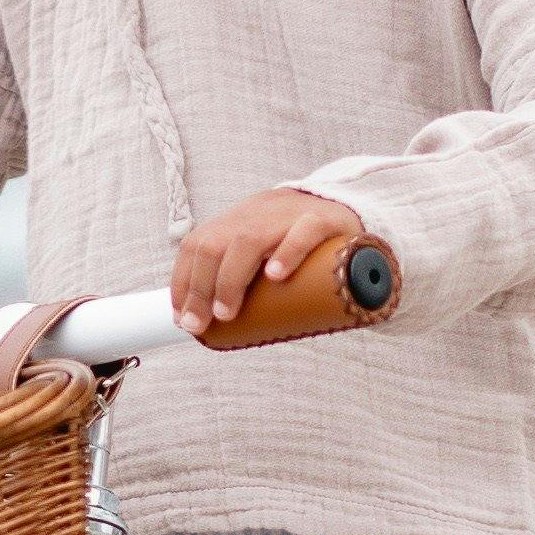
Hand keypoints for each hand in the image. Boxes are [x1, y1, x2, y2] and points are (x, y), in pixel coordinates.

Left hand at [170, 187, 354, 335]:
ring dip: (230, 279)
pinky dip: (286, 253)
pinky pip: (304, 231)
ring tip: (228, 312)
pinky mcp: (324, 220)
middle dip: (200, 287)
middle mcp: (257, 214)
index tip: (181, 317)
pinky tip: (276, 276)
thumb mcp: (266, 252)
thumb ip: (245, 276)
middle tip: (201, 323)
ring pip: (249, 239)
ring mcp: (289, 215)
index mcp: (239, 220)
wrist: (352, 208)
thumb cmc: (303, 245)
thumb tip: (216, 326)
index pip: (197, 244)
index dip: (183, 281)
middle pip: (215, 244)